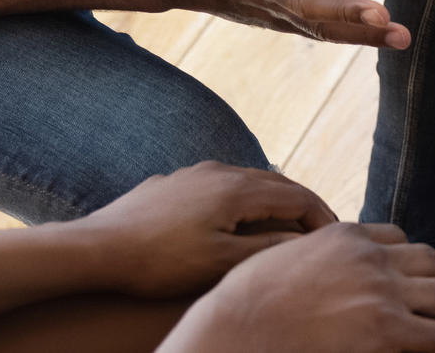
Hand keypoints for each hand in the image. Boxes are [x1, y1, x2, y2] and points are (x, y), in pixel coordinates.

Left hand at [73, 161, 338, 298]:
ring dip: (273, 201)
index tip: (337, 236)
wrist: (98, 247)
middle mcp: (220, 171)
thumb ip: (267, 249)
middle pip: (277, 183)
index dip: (322, 216)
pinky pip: (222, 185)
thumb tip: (304, 241)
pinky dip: (244, 201)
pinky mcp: (174, 183)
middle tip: (321, 229)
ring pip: (249, 182)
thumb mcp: (220, 262)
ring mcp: (195, 174)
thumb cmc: (159, 261)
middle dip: (303, 205)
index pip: (298, 196)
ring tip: (286, 226)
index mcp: (237, 189)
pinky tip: (236, 219)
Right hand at [158, 0, 411, 47]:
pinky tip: (384, 39)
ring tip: (401, 37)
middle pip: (310, 8)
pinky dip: (350, 38)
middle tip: (383, 16)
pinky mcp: (278, 20)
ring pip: (320, 28)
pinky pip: (318, 32)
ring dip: (361, 35)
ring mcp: (272, 10)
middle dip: (347, 14)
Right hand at [160, 223, 434, 352]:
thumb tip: (316, 270)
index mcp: (344, 236)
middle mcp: (371, 257)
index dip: (416, 260)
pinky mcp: (386, 329)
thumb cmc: (244, 303)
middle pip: (431, 262)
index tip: (424, 276)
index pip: (397, 238)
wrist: (235, 330)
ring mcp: (381, 291)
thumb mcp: (279, 259)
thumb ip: (310, 256)